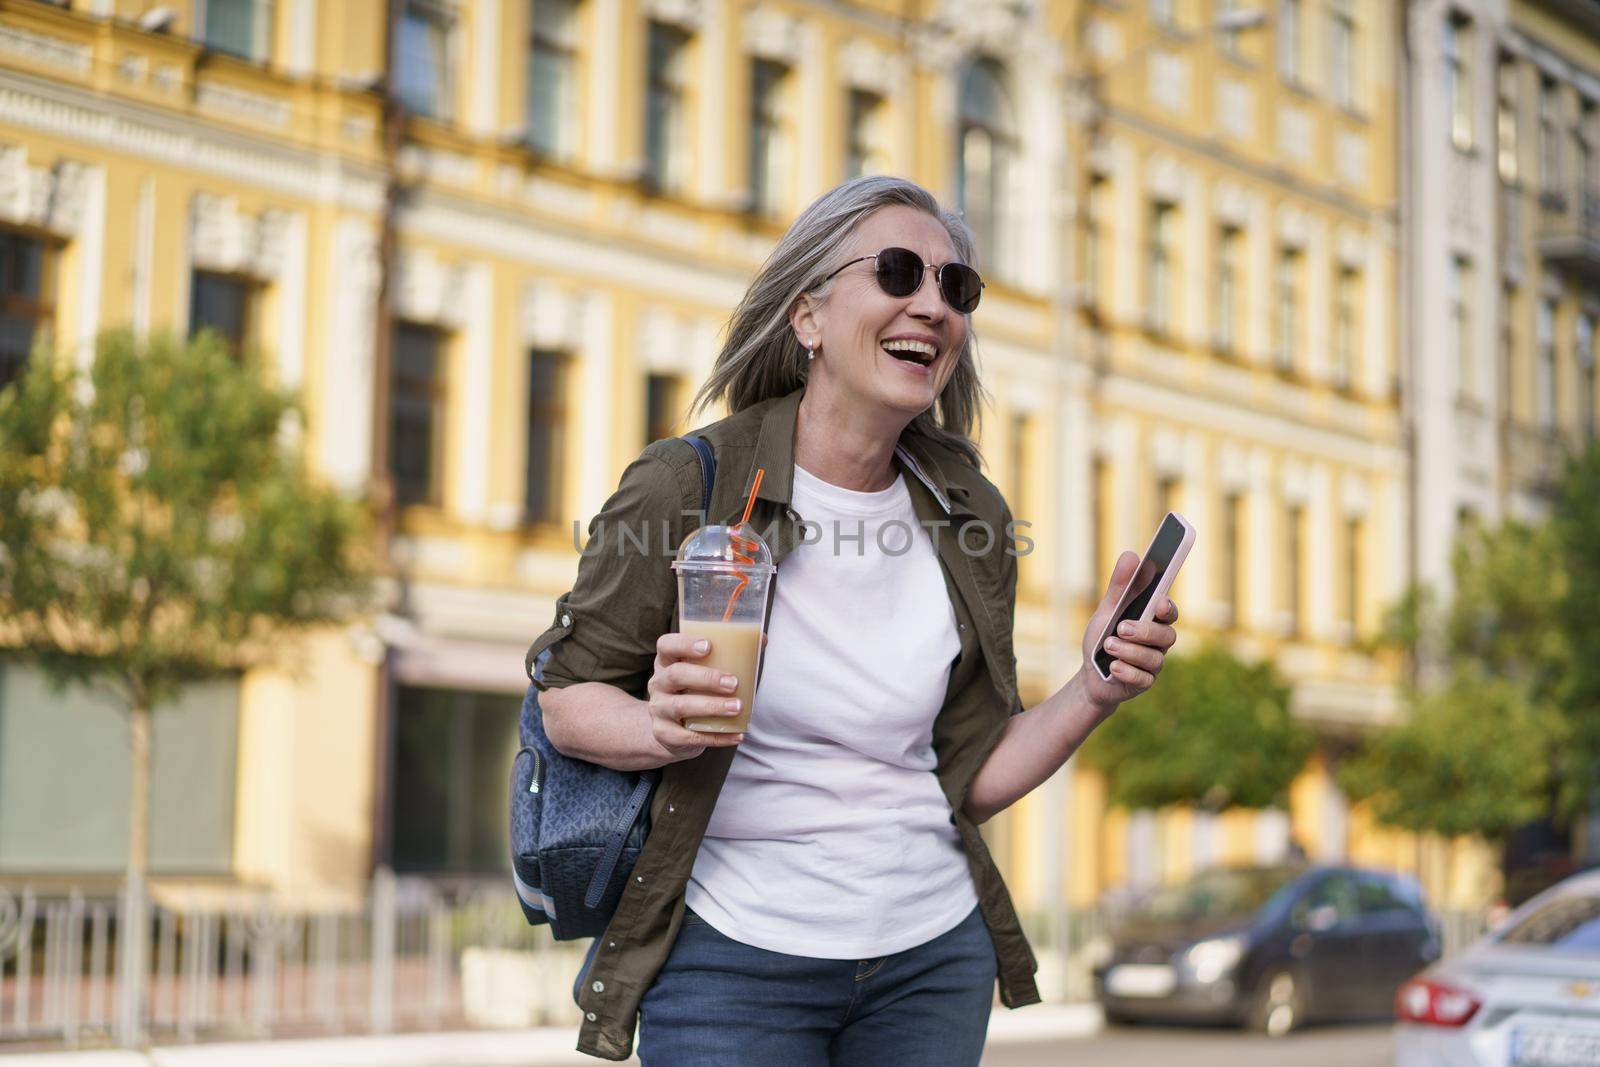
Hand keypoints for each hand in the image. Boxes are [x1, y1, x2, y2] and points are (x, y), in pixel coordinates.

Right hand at [644, 633, 748, 763]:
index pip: (666, 645)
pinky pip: (690, 737)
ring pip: (680, 706)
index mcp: (667, 662)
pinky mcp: (664, 734)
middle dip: (706, 678)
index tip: (709, 646)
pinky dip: (716, 737)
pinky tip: (736, 734)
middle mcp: (658, 683)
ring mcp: (658, 709)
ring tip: (736, 707)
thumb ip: (729, 656)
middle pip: (676, 675)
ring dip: (711, 706)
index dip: (685, 643)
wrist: (671, 732)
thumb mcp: (703, 672)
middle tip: (733, 683)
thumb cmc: (694, 692)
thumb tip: (762, 640)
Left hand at [1077, 550, 1179, 717]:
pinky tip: (1112, 668)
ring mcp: (1153, 665)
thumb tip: (1132, 555)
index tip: (1159, 603)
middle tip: (1121, 627)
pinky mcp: (1144, 683)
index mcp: (1153, 621)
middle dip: (1144, 631)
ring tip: (1108, 645)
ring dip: (1129, 651)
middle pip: (1166, 636)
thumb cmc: (1104, 637)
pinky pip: (1143, 679)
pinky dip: (1126, 672)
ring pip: (1154, 659)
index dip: (1168, 608)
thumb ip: (1120, 586)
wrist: (1090, 673)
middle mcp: (1158, 643)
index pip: (1170, 612)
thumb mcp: (1107, 610)